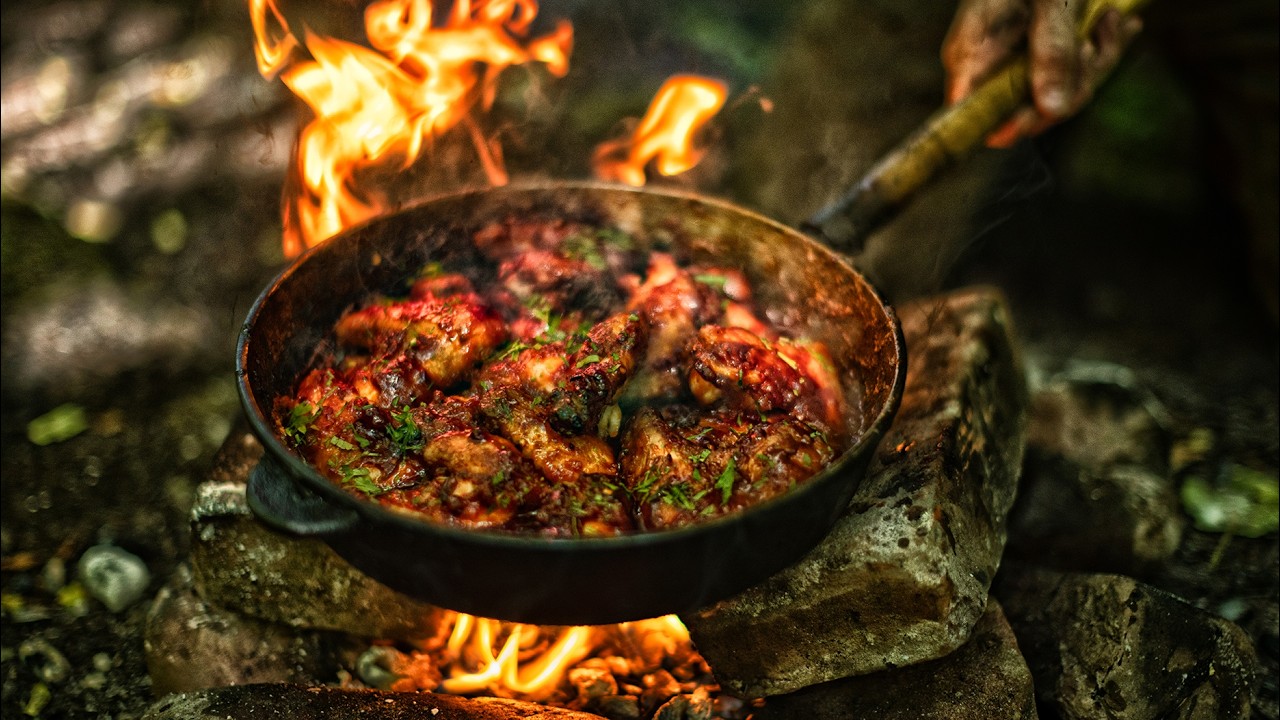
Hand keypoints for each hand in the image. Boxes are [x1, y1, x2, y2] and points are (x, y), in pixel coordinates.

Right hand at [942, 0, 1142, 146]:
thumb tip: (1052, 111)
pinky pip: (1068, 73)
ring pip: (1057, 93)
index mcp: (970, 51)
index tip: (1056, 107)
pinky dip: (1099, 49)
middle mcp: (985, 63)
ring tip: (1111, 21)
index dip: (1015, 121)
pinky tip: (1115, 23)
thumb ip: (1052, 51)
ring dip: (1095, 60)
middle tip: (1098, 40)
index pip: (974, 114)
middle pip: (1026, 109)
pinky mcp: (1037, 53)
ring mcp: (1011, 60)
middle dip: (1074, 82)